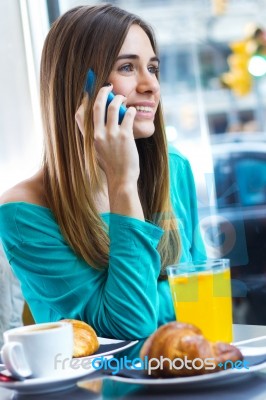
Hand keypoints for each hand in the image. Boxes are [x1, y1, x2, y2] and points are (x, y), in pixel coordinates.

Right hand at [75, 85, 143, 219]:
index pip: (81, 116)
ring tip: (123, 98)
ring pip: (114, 107)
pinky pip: (128, 116)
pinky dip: (131, 111)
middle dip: (102, 92)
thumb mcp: (98, 153)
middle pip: (97, 106)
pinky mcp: (125, 136)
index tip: (87, 93)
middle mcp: (99, 134)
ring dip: (119, 98)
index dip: (83, 102)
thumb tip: (102, 125)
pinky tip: (133, 111)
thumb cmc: (112, 167)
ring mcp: (112, 135)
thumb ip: (97, 139)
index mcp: (91, 139)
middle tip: (108, 86)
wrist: (121, 179)